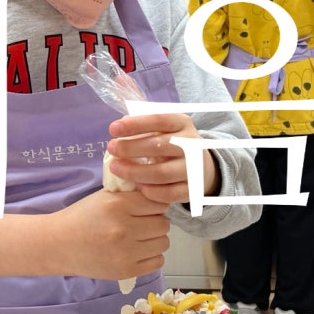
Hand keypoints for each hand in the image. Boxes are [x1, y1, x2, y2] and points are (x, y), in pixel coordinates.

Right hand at [48, 188, 169, 279]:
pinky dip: (151, 256)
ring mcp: (126, 252)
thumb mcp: (104, 197)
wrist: (58, 245)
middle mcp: (124, 228)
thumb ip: (130, 195)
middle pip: (163, 224)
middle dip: (155, 222)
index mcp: (117, 205)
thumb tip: (158, 194)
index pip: (157, 203)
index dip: (153, 205)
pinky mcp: (126, 270)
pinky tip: (138, 251)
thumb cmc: (81, 217)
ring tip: (139, 238)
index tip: (145, 209)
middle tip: (142, 223)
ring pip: (163, 243)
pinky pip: (157, 261)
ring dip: (154, 239)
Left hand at [106, 113, 220, 205]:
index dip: (135, 124)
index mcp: (182, 123)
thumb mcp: (163, 128)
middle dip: (130, 148)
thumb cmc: (172, 143)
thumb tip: (119, 128)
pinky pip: (169, 194)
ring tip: (116, 168)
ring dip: (134, 172)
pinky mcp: (193, 189)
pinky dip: (150, 191)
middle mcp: (192, 144)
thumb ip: (143, 125)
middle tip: (111, 149)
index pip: (159, 120)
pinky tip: (137, 187)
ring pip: (161, 173)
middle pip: (158, 146)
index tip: (113, 129)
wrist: (201, 166)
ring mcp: (194, 168)